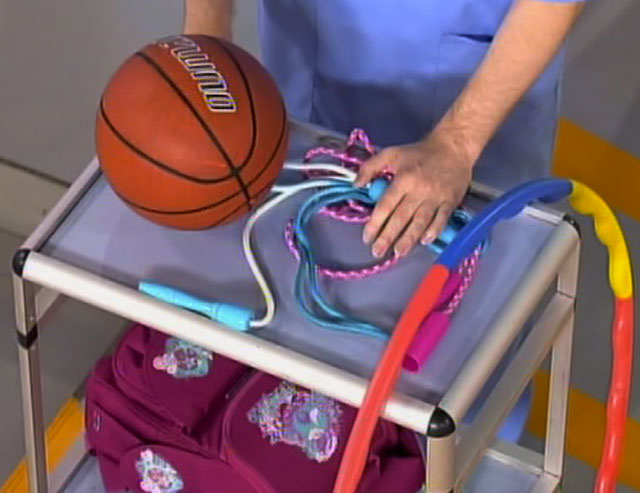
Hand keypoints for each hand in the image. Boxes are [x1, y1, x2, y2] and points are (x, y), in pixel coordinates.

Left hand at [355, 130, 474, 257]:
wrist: (453, 147)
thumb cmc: (419, 153)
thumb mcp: (391, 153)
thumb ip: (370, 167)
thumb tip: (356, 185)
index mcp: (404, 179)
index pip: (386, 205)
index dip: (375, 223)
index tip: (367, 237)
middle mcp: (419, 190)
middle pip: (401, 217)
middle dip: (388, 236)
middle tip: (377, 251)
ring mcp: (436, 197)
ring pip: (420, 222)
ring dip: (409, 239)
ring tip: (398, 252)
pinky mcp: (450, 201)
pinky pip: (442, 219)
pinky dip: (434, 231)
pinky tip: (425, 241)